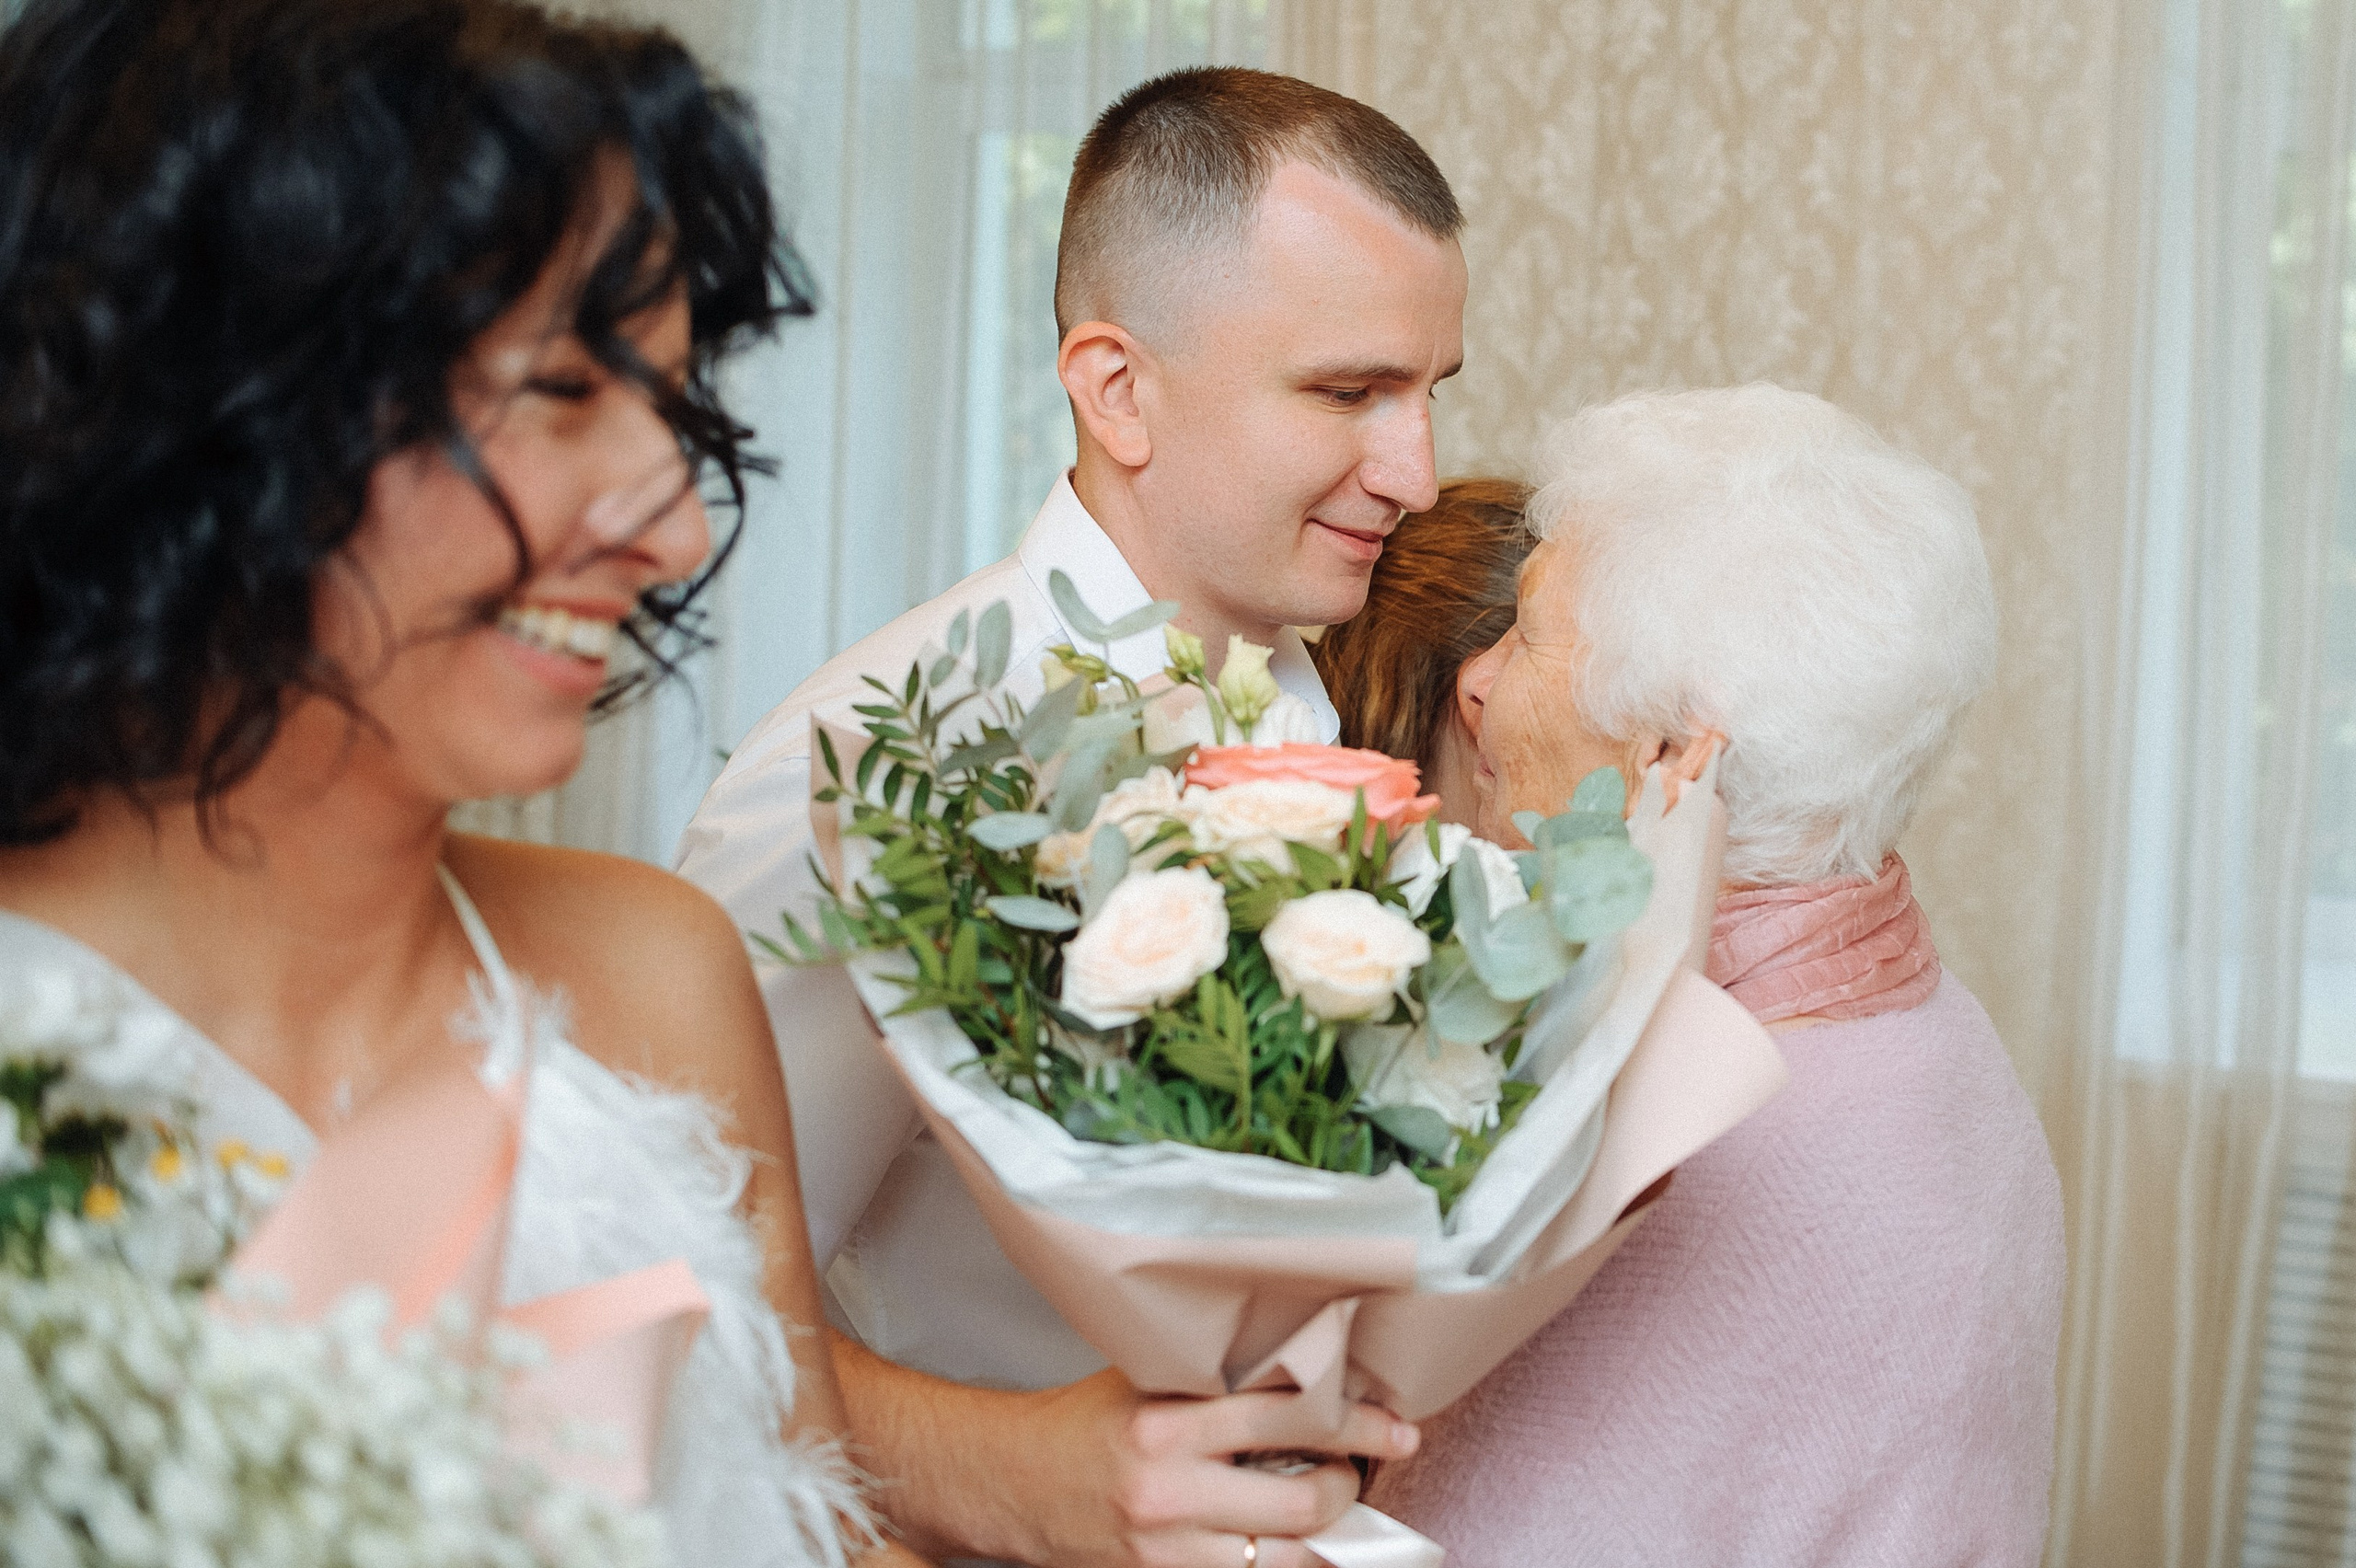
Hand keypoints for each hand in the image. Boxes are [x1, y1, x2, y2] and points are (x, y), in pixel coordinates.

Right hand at [1003, 1367, 1420, 1567]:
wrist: (1008, 1483)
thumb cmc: (1081, 1425)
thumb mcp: (1146, 1382)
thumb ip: (1220, 1384)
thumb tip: (1313, 1380)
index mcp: (1168, 1423)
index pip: (1290, 1416)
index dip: (1357, 1422)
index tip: (1397, 1427)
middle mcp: (1169, 1491)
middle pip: (1304, 1501)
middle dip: (1348, 1488)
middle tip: (1354, 1472)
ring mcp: (1166, 1550)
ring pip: (1287, 1558)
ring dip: (1321, 1536)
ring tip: (1325, 1509)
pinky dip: (1278, 1563)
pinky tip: (1281, 1542)